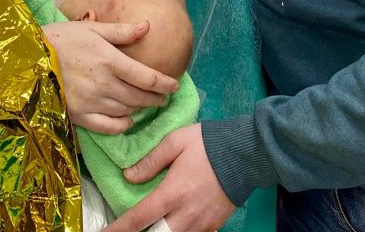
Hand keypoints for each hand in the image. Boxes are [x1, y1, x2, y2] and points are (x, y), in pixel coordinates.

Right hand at [42, 20, 178, 133]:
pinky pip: (108, 127)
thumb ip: (121, 31)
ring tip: (144, 104)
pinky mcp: (80, 115)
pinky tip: (126, 119)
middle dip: (156, 99)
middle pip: (140, 97)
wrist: (29, 57)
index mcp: (110, 60)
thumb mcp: (92, 28)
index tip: (175, 86)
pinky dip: (122, 125)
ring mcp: (92, 102)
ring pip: (127, 111)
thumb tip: (147, 26)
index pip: (147, 77)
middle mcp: (104, 84)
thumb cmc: (62, 38)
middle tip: (162, 97)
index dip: (165, 84)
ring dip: (140, 109)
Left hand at [105, 124, 235, 231]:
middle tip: (130, 229)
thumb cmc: (207, 144)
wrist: (246, 152)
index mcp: (173, 193)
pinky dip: (179, 231)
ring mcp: (202, 223)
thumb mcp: (175, 141)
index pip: (139, 218)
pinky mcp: (214, 225)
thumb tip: (128, 176)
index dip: (119, 229)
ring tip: (151, 225)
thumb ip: (150, 160)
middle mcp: (186, 214)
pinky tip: (173, 223)